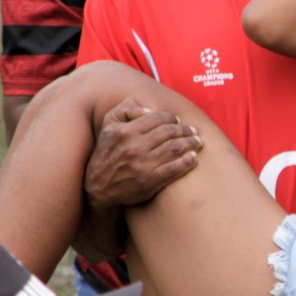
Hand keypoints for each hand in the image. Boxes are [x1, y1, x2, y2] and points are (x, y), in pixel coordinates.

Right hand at [83, 97, 200, 208]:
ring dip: (190, 143)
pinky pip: (173, 169)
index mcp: (125, 131)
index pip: (157, 118)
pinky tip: (193, 158)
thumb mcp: (108, 125)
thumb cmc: (106, 152)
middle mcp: (134, 147)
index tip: (178, 121)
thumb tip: (148, 109)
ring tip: (197, 142)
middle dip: (185, 130)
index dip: (171, 118)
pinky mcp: (149, 182)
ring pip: (174, 148)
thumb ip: (126, 109)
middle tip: (193, 131)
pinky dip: (186, 162)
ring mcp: (143, 165)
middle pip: (169, 132)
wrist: (97, 187)